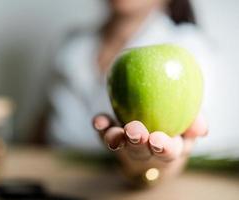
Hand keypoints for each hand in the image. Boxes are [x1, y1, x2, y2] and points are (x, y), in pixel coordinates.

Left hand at [92, 114, 207, 181]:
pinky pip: (104, 132)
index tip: (157, 140)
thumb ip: (195, 120)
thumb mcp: (188, 122)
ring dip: (116, 139)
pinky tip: (98, 121)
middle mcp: (146, 149)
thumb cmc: (173, 124)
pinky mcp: (112, 135)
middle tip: (134, 131)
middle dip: (137, 143)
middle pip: (141, 151)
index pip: (169, 151)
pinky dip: (101, 127)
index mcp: (168, 147)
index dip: (163, 148)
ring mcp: (127, 143)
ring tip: (114, 132)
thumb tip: (201, 128)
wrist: (151, 132)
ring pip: (120, 145)